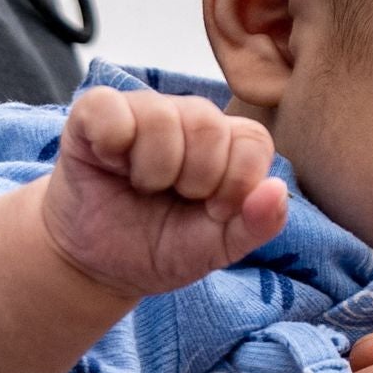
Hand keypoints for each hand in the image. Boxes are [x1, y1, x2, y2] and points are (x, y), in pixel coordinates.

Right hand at [38, 87, 286, 300]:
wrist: (98, 264)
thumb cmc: (159, 247)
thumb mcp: (215, 249)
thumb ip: (256, 224)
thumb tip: (276, 190)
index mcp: (226, 145)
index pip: (252, 140)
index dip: (235, 182)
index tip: (211, 211)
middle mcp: (188, 118)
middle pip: (208, 124)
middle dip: (193, 178)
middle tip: (172, 198)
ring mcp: (142, 111)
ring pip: (161, 116)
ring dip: (152, 169)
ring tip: (141, 186)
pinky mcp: (95, 113)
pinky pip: (108, 108)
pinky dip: (111, 141)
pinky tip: (110, 164)